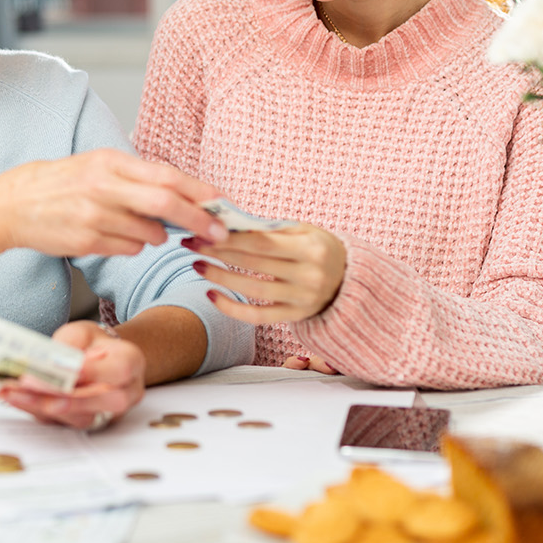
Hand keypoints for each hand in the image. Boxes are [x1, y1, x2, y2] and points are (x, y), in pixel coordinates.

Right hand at [0, 148, 229, 257]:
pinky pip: (128, 249)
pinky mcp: (87, 241)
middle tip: (218, 232)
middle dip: (198, 220)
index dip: (200, 191)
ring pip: (149, 233)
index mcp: (110, 161)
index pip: (167, 175)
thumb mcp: (96, 165)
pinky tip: (116, 237)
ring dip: (158, 236)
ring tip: (145, 230)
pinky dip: (133, 247)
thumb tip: (181, 192)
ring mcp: (95, 215)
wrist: (12, 205)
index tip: (222, 204)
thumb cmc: (59, 184)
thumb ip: (135, 176)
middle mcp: (104, 186)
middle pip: (166, 203)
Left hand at [0, 320, 143, 429]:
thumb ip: (70, 344)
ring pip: (78, 418)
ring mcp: (107, 414)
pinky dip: (35, 410)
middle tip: (27, 384)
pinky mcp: (84, 425)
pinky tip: (14, 398)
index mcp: (131, 363)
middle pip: (98, 401)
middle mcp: (125, 394)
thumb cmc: (93, 345)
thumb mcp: (83, 332)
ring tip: (11, 392)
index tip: (57, 367)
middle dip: (60, 395)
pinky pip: (61, 423)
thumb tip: (48, 361)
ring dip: (41, 406)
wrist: (100, 360)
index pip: (116, 370)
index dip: (88, 371)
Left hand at [187, 224, 346, 323]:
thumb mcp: (304, 232)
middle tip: (191, 245)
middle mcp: (309, 275)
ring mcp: (302, 299)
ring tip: (198, 265)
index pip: (261, 243)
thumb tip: (229, 224)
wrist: (351, 281)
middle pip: (253, 264)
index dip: (229, 238)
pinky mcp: (295, 317)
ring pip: (252, 290)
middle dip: (218, 253)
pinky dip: (232, 308)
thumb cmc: (320, 249)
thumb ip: (271, 229)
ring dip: (221, 277)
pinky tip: (212, 295)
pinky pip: (258, 316)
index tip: (203, 230)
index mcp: (311, 248)